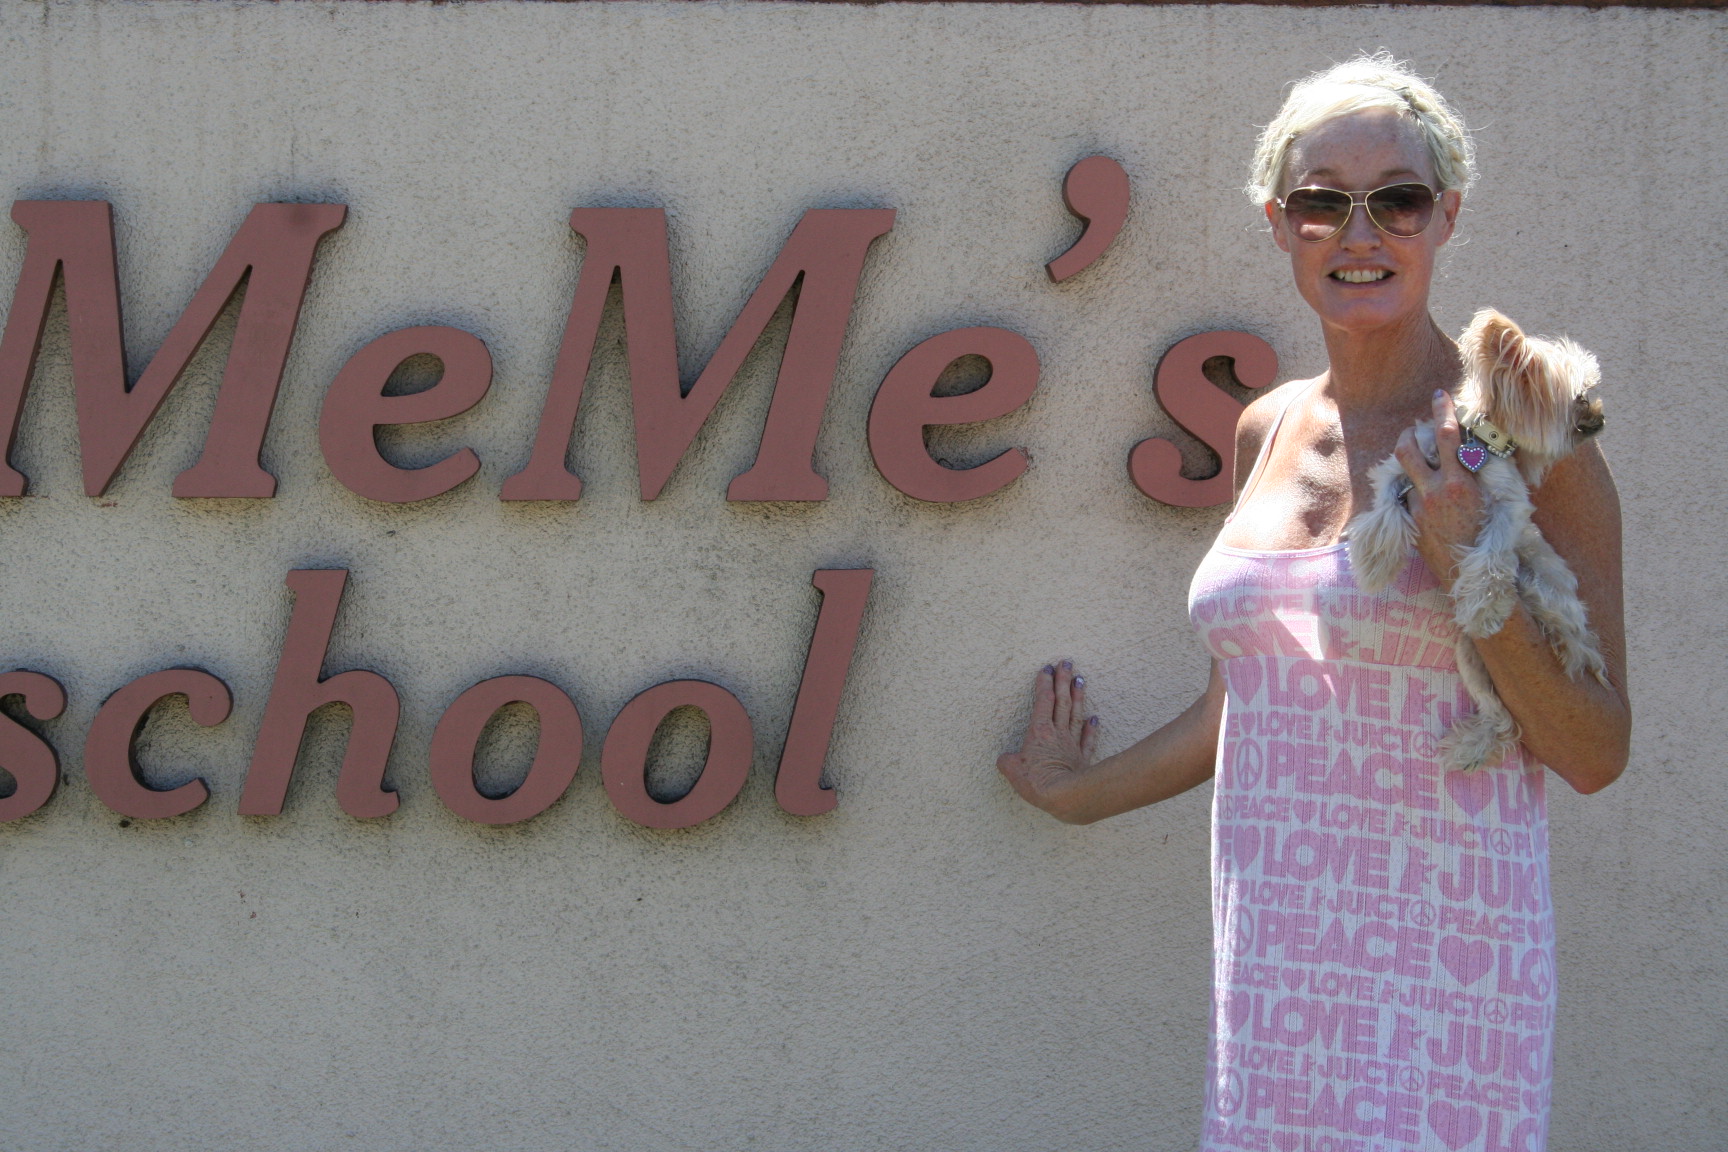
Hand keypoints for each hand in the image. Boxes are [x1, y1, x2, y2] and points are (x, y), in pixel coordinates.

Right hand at [996, 660, 1098, 815]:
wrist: (1065, 796)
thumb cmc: (1037, 782)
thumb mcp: (1012, 771)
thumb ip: (1007, 761)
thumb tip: (1005, 760)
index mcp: (1039, 732)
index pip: (1043, 701)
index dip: (1044, 684)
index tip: (1047, 669)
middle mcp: (1057, 733)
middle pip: (1062, 701)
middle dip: (1063, 680)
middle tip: (1066, 662)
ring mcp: (1072, 744)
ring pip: (1076, 714)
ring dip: (1078, 696)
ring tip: (1080, 678)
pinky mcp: (1082, 758)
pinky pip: (1088, 740)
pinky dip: (1091, 728)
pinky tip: (1094, 718)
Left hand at [1393, 389, 1486, 589]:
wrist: (1473, 575)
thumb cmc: (1493, 538)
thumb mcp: (1498, 500)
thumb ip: (1486, 472)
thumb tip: (1483, 449)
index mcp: (1459, 484)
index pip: (1447, 437)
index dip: (1442, 412)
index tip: (1439, 395)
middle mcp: (1434, 492)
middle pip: (1408, 449)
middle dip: (1410, 431)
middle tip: (1417, 423)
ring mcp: (1419, 506)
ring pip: (1403, 469)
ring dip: (1408, 454)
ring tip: (1416, 447)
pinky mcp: (1412, 520)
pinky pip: (1407, 491)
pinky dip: (1414, 481)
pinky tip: (1424, 482)